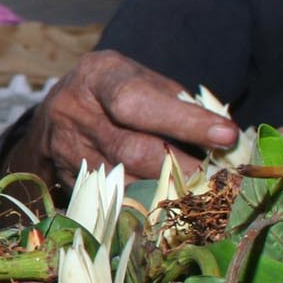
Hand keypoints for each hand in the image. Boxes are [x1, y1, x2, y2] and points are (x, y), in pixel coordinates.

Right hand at [12, 50, 240, 186]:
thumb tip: (221, 136)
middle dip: (181, 165)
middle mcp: (74, 112)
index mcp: (97, 76)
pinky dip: (147, 204)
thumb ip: (175, 102)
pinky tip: (172, 206)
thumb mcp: (139, 79)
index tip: (226, 135)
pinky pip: (113, 199)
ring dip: (167, 190)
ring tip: (202, 193)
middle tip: (219, 177)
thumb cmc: (113, 91)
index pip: (138, 101)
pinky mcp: (68, 181)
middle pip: (131, 148)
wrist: (56, 114)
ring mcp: (66, 150)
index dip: (183, 121)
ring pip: (123, 181)